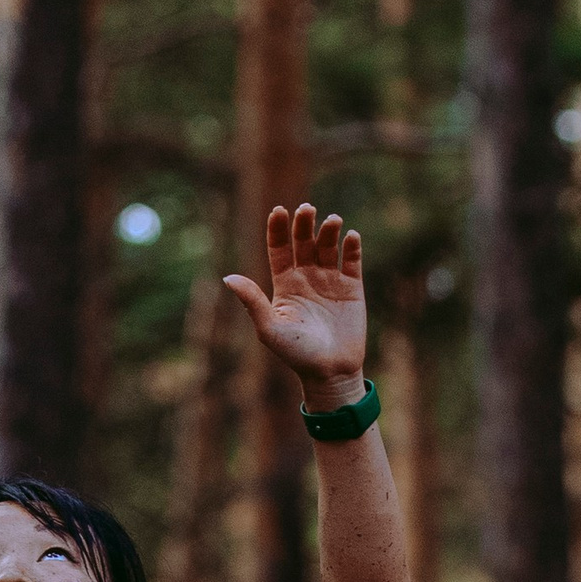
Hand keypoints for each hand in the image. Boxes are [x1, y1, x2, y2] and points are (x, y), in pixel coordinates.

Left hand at [222, 202, 368, 406]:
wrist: (330, 372)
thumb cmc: (296, 353)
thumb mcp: (269, 328)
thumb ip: (252, 301)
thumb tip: (228, 278)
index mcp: (285, 284)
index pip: (280, 248)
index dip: (278, 229)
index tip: (279, 210)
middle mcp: (307, 277)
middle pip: (303, 241)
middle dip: (304, 224)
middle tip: (307, 209)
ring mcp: (330, 280)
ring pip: (328, 246)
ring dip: (329, 231)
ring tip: (332, 221)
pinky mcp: (352, 287)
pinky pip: (352, 261)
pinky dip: (352, 247)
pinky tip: (351, 237)